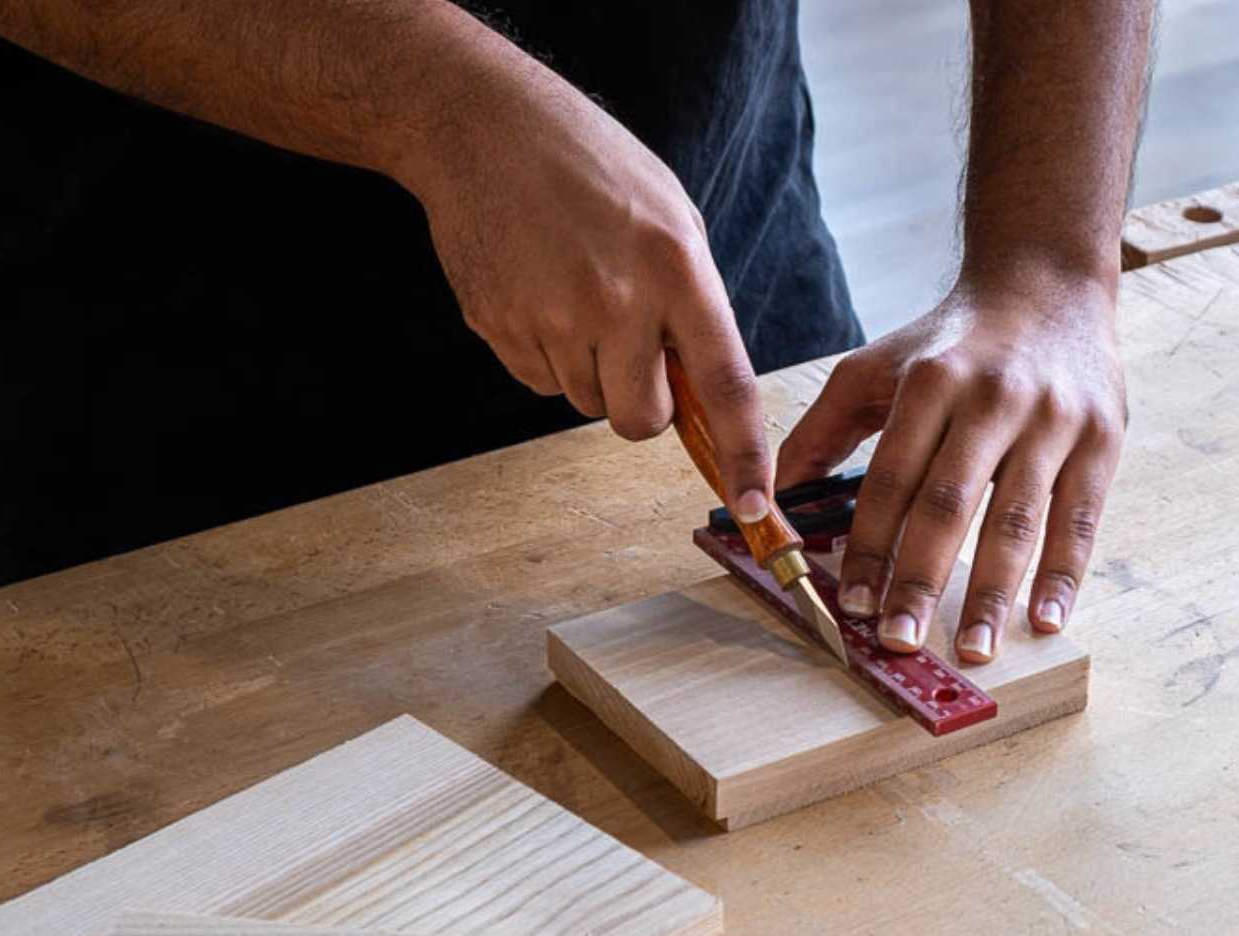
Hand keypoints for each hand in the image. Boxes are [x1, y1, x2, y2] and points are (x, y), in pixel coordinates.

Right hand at [395, 55, 773, 518]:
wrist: (482, 129)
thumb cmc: (591, 166)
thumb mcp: (671, 216)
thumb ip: (693, 303)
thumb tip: (703, 389)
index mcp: (675, 268)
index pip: (724, 385)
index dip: (745, 454)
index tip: (756, 503)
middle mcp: (615, 300)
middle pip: (640, 421)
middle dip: (643, 406)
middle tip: (632, 352)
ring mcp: (549, 318)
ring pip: (584, 403)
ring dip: (590, 371)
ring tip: (577, 294)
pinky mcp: (498, 327)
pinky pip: (538, 380)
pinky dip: (546, 353)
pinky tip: (539, 290)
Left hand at [776, 274, 1126, 662]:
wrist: (1047, 286)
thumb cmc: (952, 341)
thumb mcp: (875, 368)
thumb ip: (822, 433)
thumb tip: (769, 501)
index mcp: (930, 381)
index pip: (892, 479)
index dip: (871, 546)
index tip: (854, 605)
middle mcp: (993, 398)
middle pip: (950, 504)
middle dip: (920, 579)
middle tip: (900, 642)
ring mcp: (1053, 419)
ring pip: (1017, 519)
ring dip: (992, 593)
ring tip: (972, 649)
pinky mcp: (1102, 437)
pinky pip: (1079, 518)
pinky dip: (1064, 574)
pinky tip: (1045, 619)